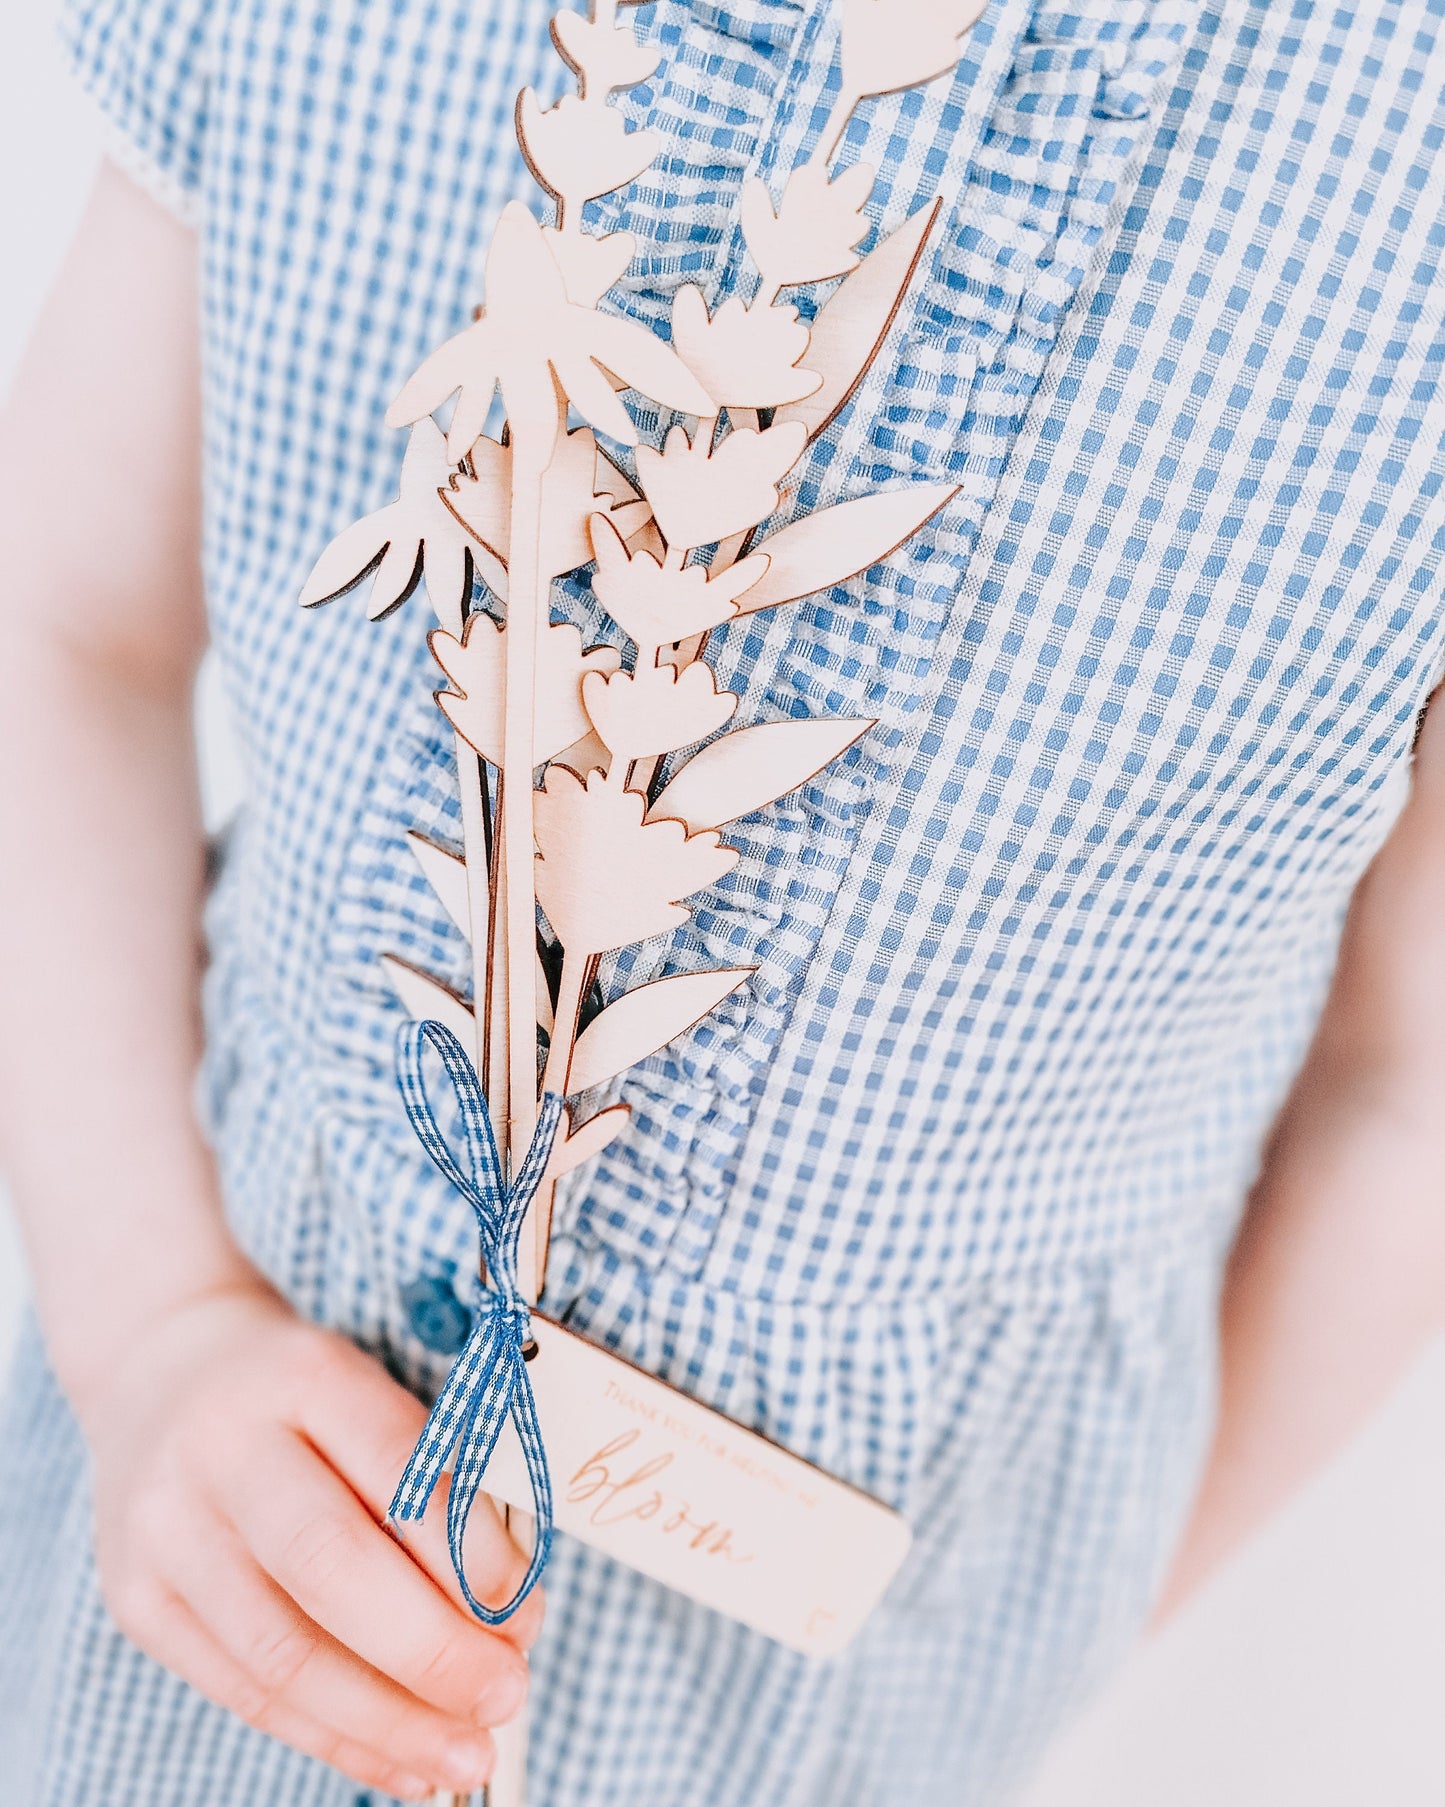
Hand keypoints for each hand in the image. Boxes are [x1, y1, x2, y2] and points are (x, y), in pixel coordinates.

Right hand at [78, 1277, 541, 1800]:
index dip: (466, 1548)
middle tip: (506, 1693)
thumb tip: (507, 1610)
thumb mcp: (372, 1391)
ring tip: (466, 1756)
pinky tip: (402, 1763)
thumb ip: (436, 1480)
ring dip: (388, 1720)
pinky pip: (245, 1691)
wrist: (166, 1374)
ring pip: (281, 1651)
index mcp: (305, 1373)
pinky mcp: (140, 1600)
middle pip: (328, 1563)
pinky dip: (335, 1738)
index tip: (524, 1610)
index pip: (395, 1462)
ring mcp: (167, 1528)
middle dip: (430, 1649)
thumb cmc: (304, 1396)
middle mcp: (223, 1445)